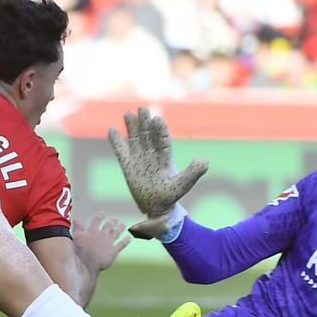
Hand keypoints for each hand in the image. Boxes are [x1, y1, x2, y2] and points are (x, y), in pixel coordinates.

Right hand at [71, 214, 130, 274]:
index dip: (100, 216)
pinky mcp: (113, 251)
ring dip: (120, 228)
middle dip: (112, 221)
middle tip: (115, 219)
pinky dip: (126, 241)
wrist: (86, 262)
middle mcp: (102, 235)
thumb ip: (78, 227)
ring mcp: (109, 242)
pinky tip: (129, 238)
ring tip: (123, 225)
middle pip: (109, 225)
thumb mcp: (76, 237)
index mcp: (93, 230)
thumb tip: (77, 220)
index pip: (97, 220)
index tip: (102, 213)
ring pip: (116, 233)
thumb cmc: (80, 251)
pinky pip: (121, 244)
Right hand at [107, 106, 207, 238]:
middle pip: (148, 136)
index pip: (163, 141)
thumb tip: (205, 161)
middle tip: (142, 108)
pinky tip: (111, 130)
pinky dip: (116, 141)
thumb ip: (193, 173)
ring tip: (128, 114)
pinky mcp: (128, 166)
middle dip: (145, 123)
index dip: (160, 130)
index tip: (157, 119)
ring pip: (135, 139)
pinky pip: (121, 151)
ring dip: (132, 127)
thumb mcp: (183, 185)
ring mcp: (139, 159)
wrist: (156, 207)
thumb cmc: (170, 196)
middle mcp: (152, 155)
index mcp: (165, 158)